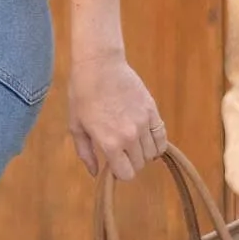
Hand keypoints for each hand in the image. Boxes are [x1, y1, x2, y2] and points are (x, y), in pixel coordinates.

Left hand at [66, 50, 165, 181]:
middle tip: (120, 151)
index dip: (119, 172)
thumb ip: (85, 153)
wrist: (100, 66)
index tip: (113, 164)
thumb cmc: (82, 95)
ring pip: (152, 153)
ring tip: (132, 144)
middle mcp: (130, 137)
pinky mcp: (153, 111)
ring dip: (143, 153)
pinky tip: (148, 140)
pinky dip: (157, 143)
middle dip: (130, 162)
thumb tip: (96, 174)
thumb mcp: (76, 126)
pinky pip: (162, 137)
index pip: (126, 174)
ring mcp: (144, 123)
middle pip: (139, 164)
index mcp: (110, 143)